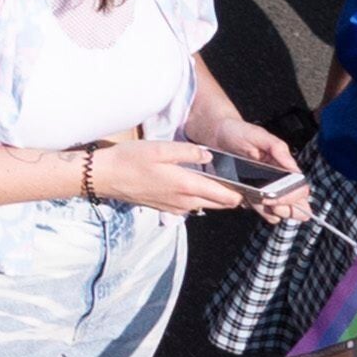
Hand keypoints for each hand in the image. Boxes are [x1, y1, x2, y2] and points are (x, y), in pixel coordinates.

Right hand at [85, 136, 253, 216]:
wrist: (103, 177)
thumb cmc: (129, 160)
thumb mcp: (159, 148)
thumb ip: (188, 151)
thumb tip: (209, 155)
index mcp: (188, 186)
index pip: (228, 197)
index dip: (243, 192)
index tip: (252, 184)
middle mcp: (186, 202)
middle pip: (221, 204)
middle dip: (233, 195)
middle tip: (239, 180)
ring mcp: (176, 208)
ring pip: (207, 205)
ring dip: (216, 196)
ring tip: (219, 180)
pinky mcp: (167, 208)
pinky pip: (192, 205)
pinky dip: (199, 197)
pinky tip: (191, 183)